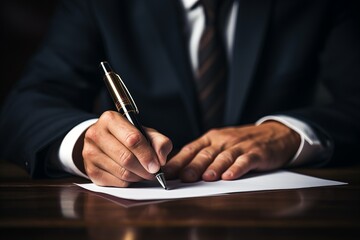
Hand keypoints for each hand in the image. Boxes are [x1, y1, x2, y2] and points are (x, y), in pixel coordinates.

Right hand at [77, 111, 172, 186]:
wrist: (104, 141)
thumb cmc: (127, 136)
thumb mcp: (145, 132)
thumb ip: (159, 141)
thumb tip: (161, 159)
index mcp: (110, 119)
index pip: (132, 139)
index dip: (147, 155)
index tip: (157, 165)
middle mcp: (95, 134)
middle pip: (126, 158)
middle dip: (144, 169)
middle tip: (153, 172)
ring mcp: (90, 153)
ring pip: (122, 172)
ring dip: (138, 176)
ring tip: (144, 173)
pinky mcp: (90, 171)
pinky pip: (116, 182)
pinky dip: (128, 182)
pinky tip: (132, 175)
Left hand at [164, 121, 299, 181]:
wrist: (275, 134)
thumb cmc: (242, 142)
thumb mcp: (221, 144)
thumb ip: (203, 156)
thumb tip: (180, 172)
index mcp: (211, 138)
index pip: (191, 149)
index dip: (178, 161)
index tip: (165, 173)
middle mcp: (223, 140)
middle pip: (206, 154)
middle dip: (193, 166)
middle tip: (182, 178)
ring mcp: (240, 146)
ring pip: (224, 157)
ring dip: (214, 167)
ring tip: (205, 178)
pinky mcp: (256, 152)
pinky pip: (245, 160)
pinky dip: (237, 168)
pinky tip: (230, 176)